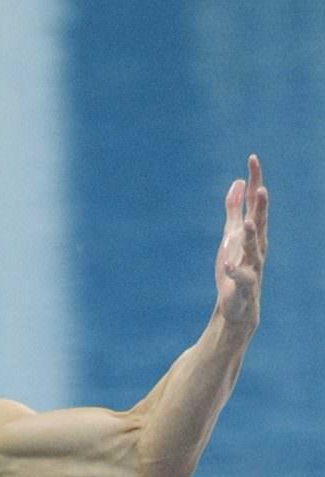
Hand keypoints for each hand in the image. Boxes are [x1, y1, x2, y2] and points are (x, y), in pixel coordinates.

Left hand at [214, 154, 267, 326]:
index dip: (255, 181)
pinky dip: (233, 269)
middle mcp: (256, 247)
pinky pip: (240, 276)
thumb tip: (239, 182)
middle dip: (261, 207)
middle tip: (262, 188)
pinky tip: (226, 263)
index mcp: (253, 233)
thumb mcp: (231, 234)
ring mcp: (252, 266)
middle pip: (260, 223)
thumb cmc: (236, 266)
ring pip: (254, 249)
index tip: (252, 158)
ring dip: (252, 236)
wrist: (237, 304)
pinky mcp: (243, 285)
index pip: (255, 203)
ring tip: (247, 222)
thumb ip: (234, 209)